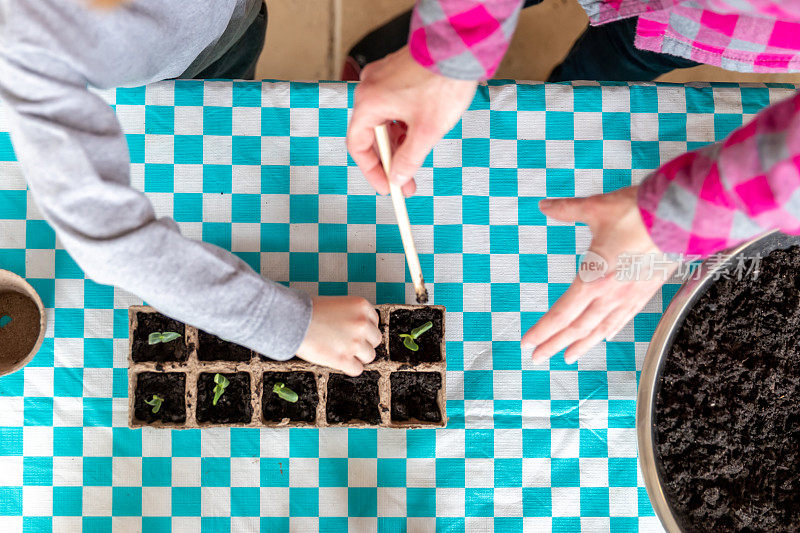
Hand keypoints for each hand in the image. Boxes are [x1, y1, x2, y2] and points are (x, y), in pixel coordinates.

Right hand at [296, 296, 381, 375]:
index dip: (365, 329)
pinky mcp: (344, 359)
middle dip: (364, 343)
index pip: (375, 321)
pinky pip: (357, 369)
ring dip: (358, 356)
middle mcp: (362, 323)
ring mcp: (354, 342)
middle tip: (350, 344)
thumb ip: (350, 315)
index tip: (356, 332)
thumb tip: (357, 331)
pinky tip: (340, 362)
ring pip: (369, 356)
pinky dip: (349, 368)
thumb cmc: (307, 311)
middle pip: (375, 340)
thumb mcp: (335, 304)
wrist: (291, 320)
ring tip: (344, 353)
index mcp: (361, 306)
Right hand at [347, 46, 476, 194]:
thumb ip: (408, 159)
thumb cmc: (443, 82)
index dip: (371, 171)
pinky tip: (419, 135)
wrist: (461, 46)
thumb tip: (397, 178)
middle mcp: (370, 88)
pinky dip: (403, 124)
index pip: (358, 146)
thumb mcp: (427, 131)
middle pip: (371, 134)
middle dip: (390, 160)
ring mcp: (383, 78)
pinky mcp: (397, 73)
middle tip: (406, 181)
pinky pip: (393, 106)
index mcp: (369, 102)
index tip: (387, 187)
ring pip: (384, 121)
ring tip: (416, 160)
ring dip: (398, 143)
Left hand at [522, 187, 676, 363]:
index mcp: (593, 279)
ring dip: (581, 345)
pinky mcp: (646, 292)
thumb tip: (545, 206)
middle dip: (554, 345)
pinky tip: (606, 337)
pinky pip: (624, 318)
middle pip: (577, 328)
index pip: (561, 315)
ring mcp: (630, 296)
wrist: (683, 216)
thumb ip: (566, 210)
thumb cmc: (640, 213)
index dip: (542, 331)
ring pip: (600, 329)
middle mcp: (610, 295)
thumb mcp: (595, 208)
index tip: (527, 343)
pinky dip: (611, 330)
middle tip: (538, 358)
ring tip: (568, 357)